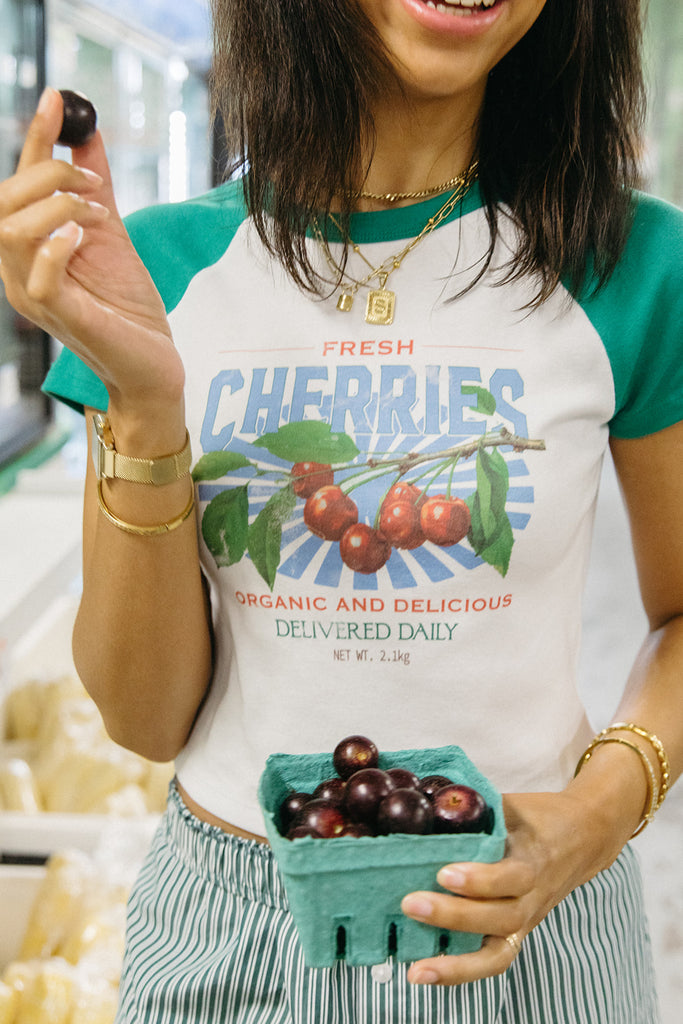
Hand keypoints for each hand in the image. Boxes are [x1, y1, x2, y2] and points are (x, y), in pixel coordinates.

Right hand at [0, 87, 184, 420]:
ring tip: (95, 215)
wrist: (152, 361)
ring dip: (56, 206)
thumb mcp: (110, 232)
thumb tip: (86, 131)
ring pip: (9, 232)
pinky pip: (36, 277)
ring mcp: (33, 295)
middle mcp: (18, 269)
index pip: (17, 184)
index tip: (57, 98)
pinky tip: (81, 237)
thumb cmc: (127, 305)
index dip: (35, 137)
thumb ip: (95, 186)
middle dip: (49, 174)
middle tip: (94, 184)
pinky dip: (56, 246)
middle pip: (2, 201)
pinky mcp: (59, 316)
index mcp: (27, 247)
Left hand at [400, 784, 637, 985]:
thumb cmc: (539, 816)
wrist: (584, 835)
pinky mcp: (518, 932)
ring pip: (499, 951)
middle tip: (411, 904)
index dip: (480, 880)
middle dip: (454, 916)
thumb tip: (425, 806)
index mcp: (533, 859)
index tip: (444, 873)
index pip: (511, 878)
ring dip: (456, 964)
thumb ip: (475, 809)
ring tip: (416, 970)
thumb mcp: (511, 805)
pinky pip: (494, 960)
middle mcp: (532, 896)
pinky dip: (463, 972)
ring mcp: (527, 919)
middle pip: (501, 918)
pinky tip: (427, 974)